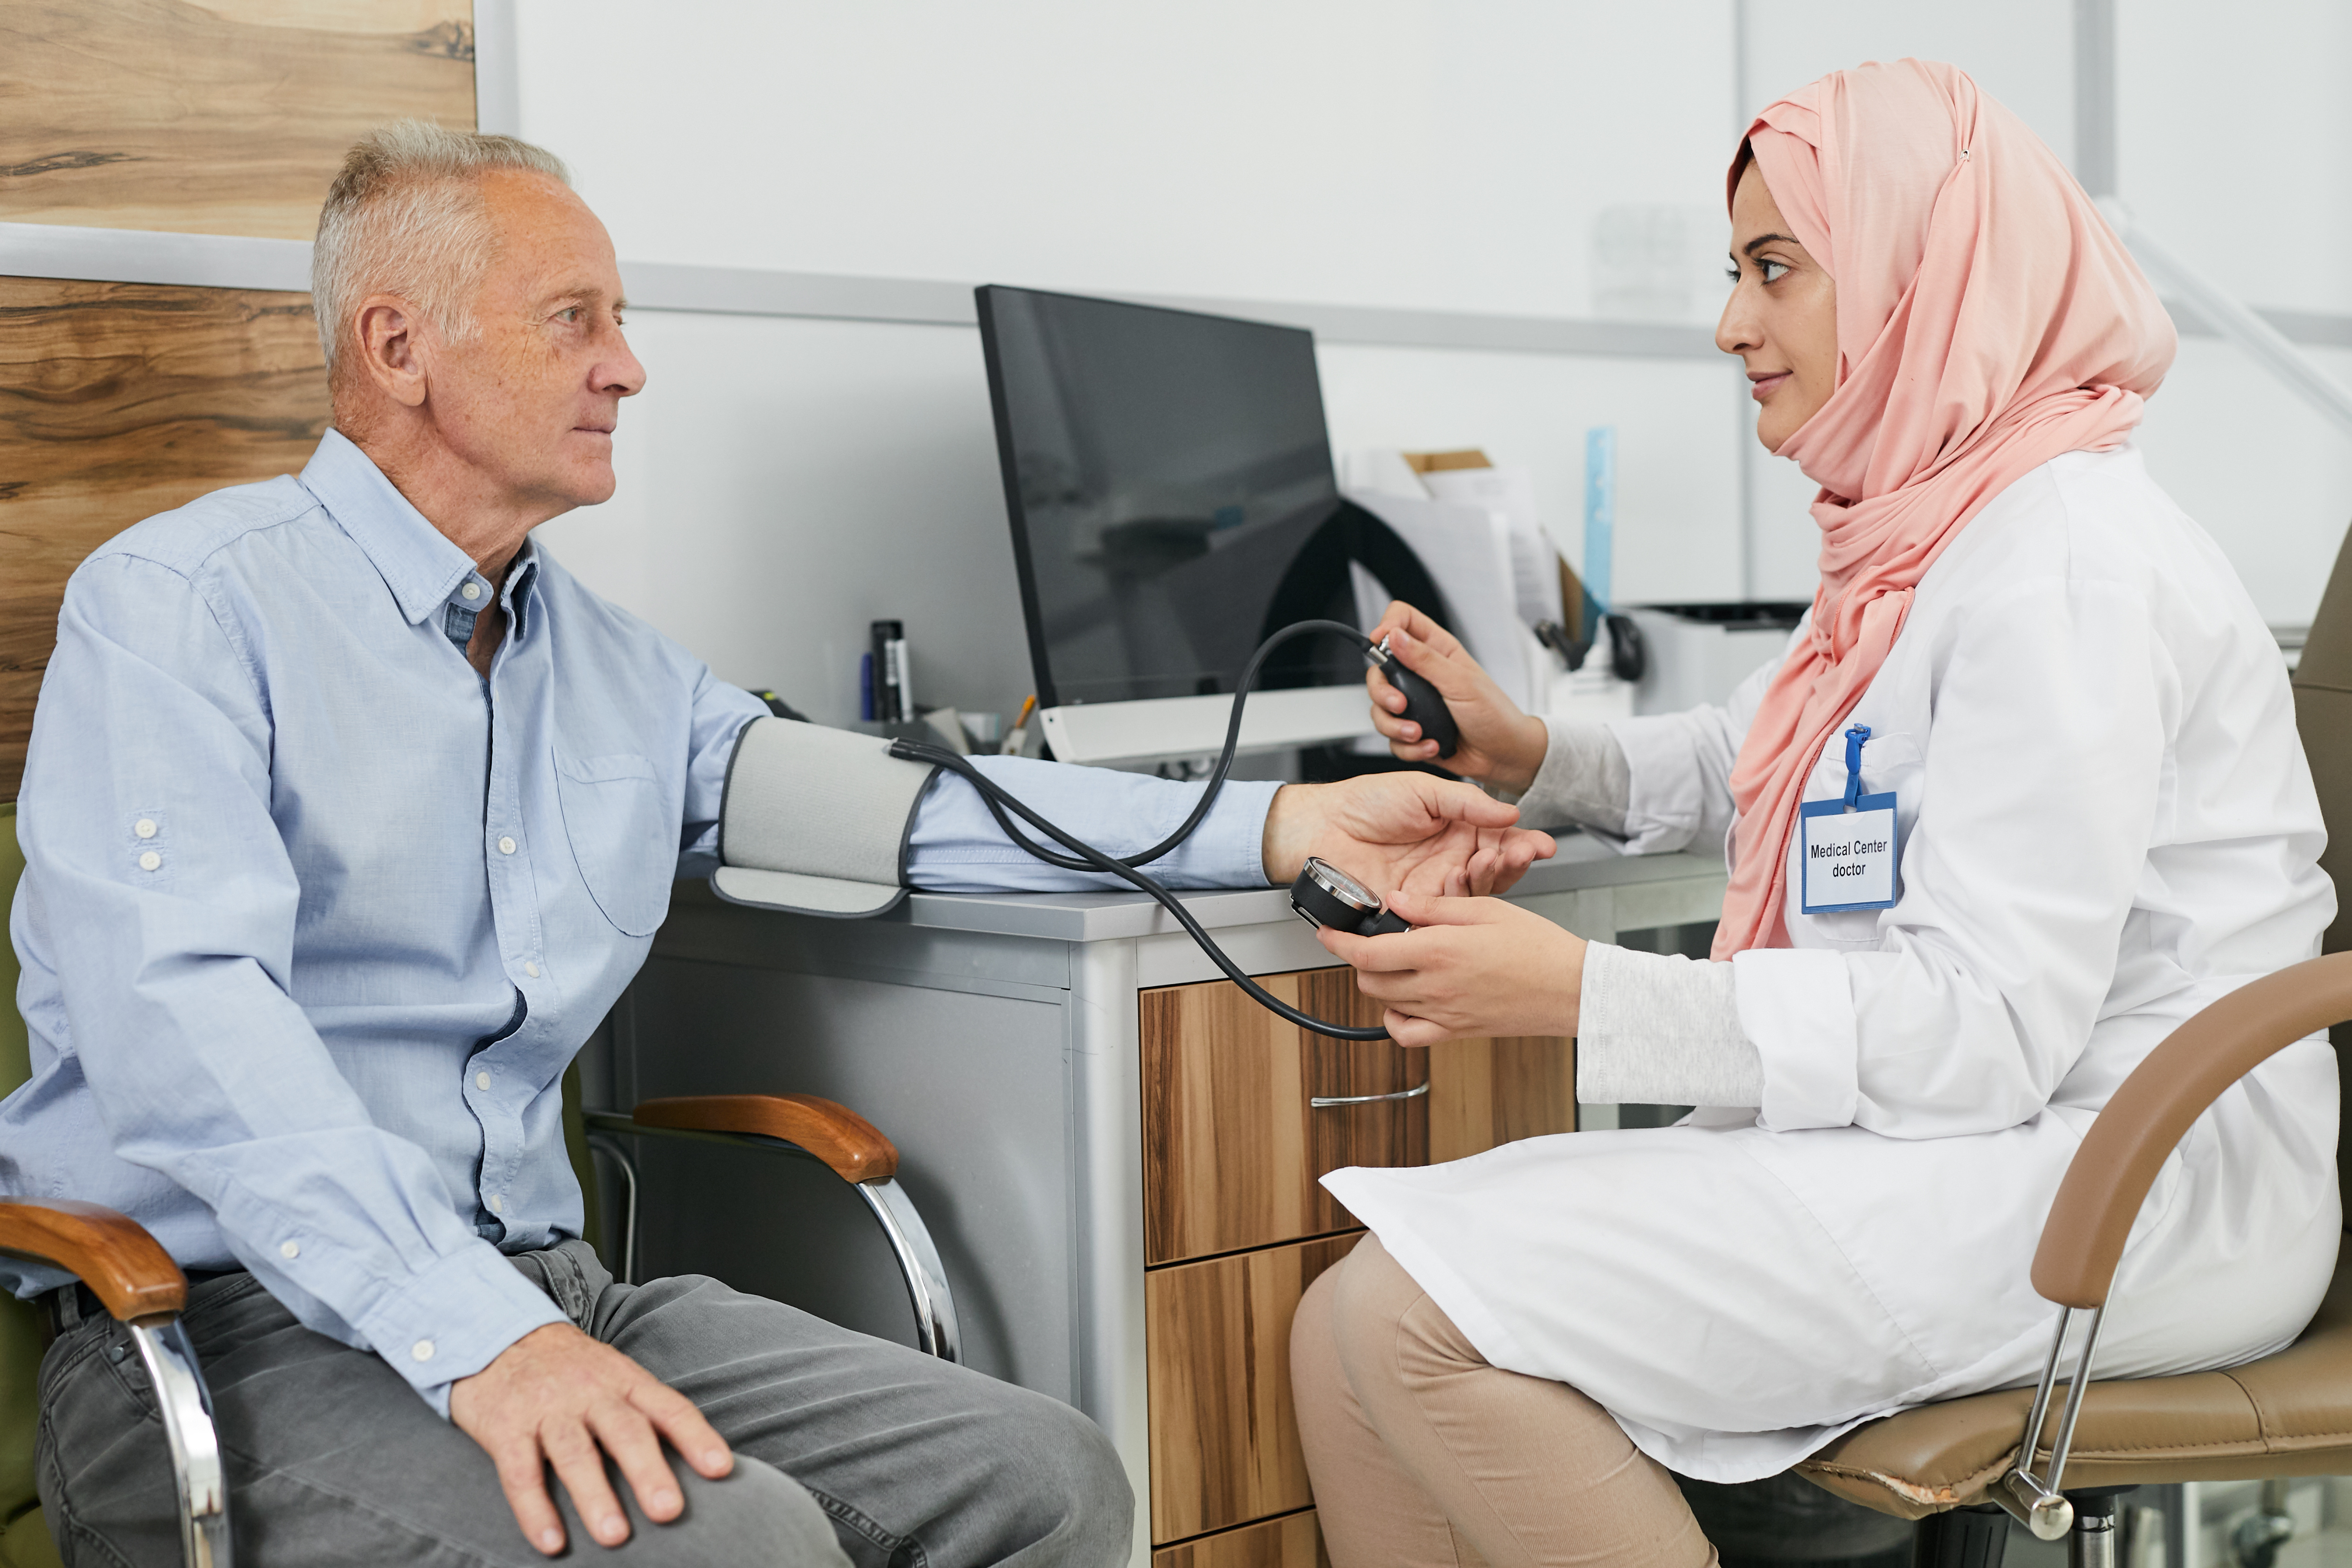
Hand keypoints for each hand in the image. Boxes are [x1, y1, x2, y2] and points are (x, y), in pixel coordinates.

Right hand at [450, 1322, 732, 1555]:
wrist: (499, 1334)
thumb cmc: (569, 1369)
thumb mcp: (612, 1376)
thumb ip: (644, 1414)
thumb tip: (690, 1463)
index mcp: (624, 1381)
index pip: (669, 1408)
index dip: (696, 1437)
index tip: (720, 1469)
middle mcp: (590, 1393)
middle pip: (625, 1431)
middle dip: (649, 1471)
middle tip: (670, 1510)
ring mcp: (547, 1409)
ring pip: (575, 1453)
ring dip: (595, 1496)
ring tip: (615, 1535)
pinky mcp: (506, 1427)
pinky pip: (520, 1472)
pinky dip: (535, 1510)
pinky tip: (551, 1541)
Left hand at [1262, 773, 1554, 899]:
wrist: (1321, 825)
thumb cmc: (1366, 802)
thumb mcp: (1424, 790)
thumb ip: (1468, 803)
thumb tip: (1510, 814)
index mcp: (1457, 832)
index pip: (1500, 843)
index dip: (1523, 845)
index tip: (1542, 845)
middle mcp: (1448, 863)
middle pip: (1494, 873)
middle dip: (1512, 864)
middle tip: (1519, 854)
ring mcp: (1431, 889)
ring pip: (1473, 896)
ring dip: (1487, 879)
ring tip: (1486, 861)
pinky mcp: (1411, 910)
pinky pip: (1441, 915)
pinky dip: (1454, 902)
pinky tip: (1458, 883)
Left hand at [1312, 888, 1586, 1045]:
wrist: (1572, 989)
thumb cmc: (1538, 947)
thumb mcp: (1486, 910)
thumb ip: (1435, 907)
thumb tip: (1396, 901)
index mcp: (1440, 951)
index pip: (1369, 952)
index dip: (1339, 942)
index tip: (1328, 933)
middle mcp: (1436, 987)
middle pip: (1370, 979)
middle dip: (1360, 958)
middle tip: (1373, 940)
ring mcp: (1444, 1013)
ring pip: (1385, 1002)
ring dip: (1379, 982)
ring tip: (1394, 962)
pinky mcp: (1456, 1031)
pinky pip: (1409, 1034)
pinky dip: (1395, 1019)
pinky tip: (1403, 1001)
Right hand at [1365, 601, 1549, 791]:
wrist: (1504, 755)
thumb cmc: (1494, 714)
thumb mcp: (1461, 682)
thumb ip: (1425, 659)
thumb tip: (1394, 637)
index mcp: (1437, 650)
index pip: (1402, 621)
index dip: (1387, 626)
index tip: (1380, 644)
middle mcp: (1422, 674)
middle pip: (1378, 670)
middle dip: (1382, 692)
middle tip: (1400, 705)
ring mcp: (1415, 703)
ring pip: (1379, 708)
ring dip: (1394, 725)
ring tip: (1418, 733)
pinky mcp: (1413, 729)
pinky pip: (1392, 738)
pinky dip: (1408, 746)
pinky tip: (1431, 745)